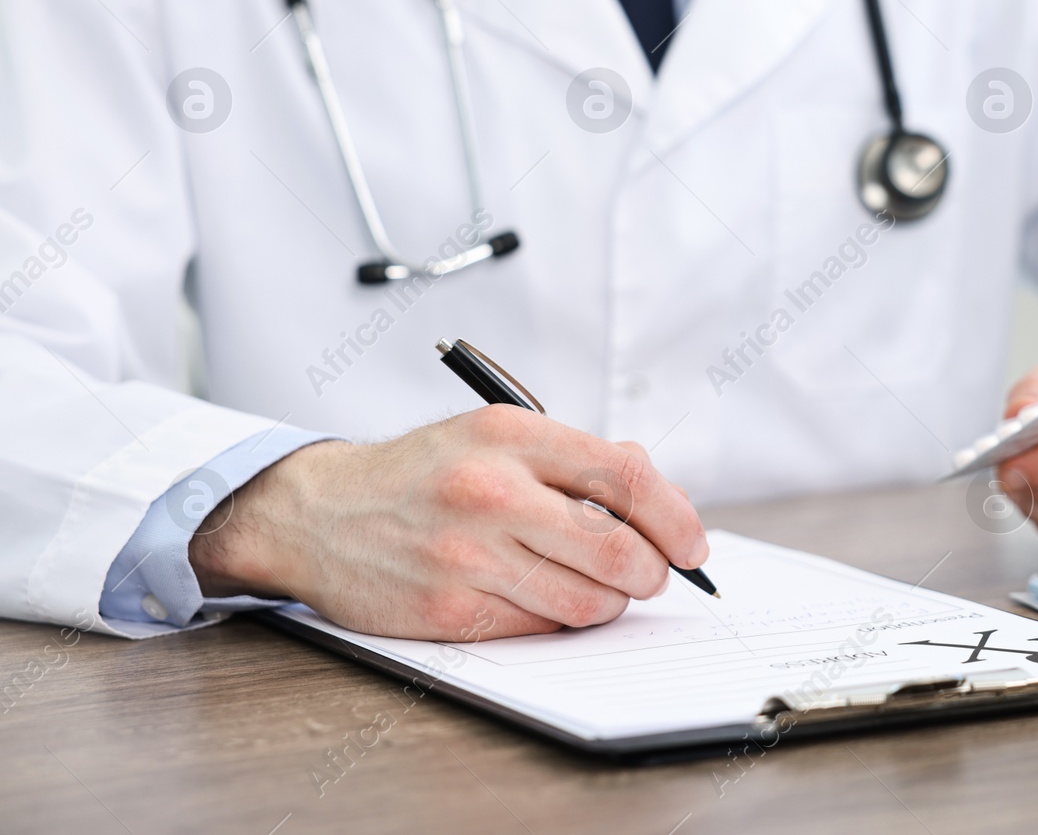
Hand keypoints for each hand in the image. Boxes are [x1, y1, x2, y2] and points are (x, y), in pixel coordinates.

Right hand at [189, 405, 709, 639]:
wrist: (319, 513)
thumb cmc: (425, 472)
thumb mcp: (498, 434)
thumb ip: (581, 459)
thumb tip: (662, 494)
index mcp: (512, 436)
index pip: (626, 479)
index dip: (675, 518)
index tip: (693, 544)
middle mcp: (490, 492)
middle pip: (619, 549)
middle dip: (651, 571)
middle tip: (650, 573)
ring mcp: (467, 556)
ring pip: (589, 600)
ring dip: (609, 600)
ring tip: (589, 581)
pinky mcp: (449, 611)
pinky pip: (543, 628)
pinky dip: (559, 618)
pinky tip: (537, 594)